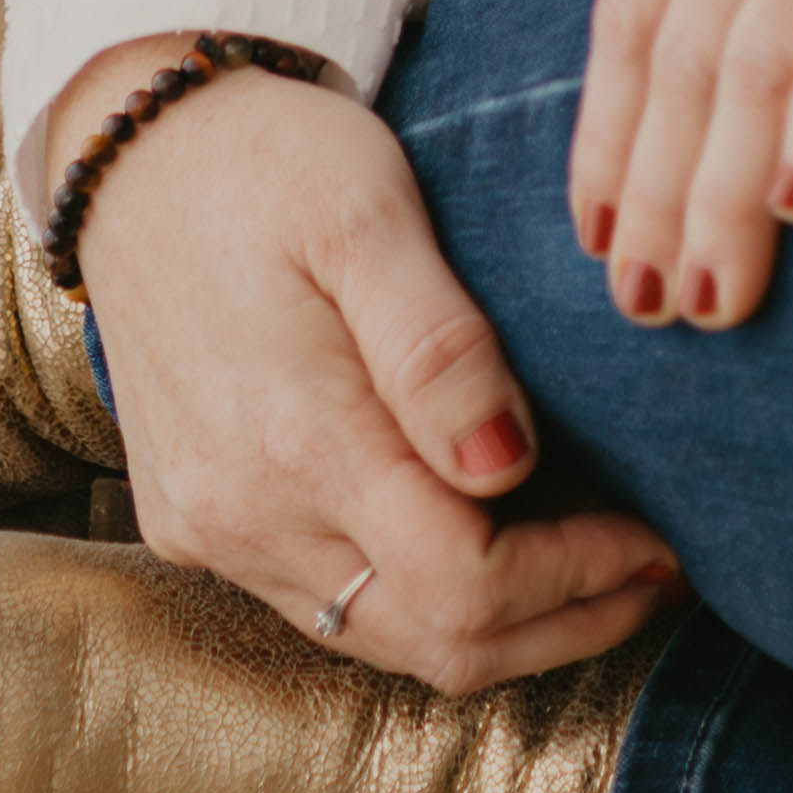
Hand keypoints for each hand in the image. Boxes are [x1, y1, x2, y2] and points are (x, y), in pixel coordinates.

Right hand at [47, 47, 680, 687]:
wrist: (135, 148)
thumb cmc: (269, 159)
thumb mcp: (368, 210)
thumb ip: (439, 347)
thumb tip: (510, 467)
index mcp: (297, 438)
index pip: (465, 585)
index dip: (577, 581)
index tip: (656, 536)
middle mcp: (245, 513)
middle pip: (434, 643)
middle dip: (562, 623)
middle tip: (654, 570)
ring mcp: (213, 530)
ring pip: (380, 639)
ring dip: (499, 625)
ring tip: (592, 566)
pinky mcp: (192, 524)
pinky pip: (324, 606)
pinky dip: (418, 598)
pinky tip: (479, 539)